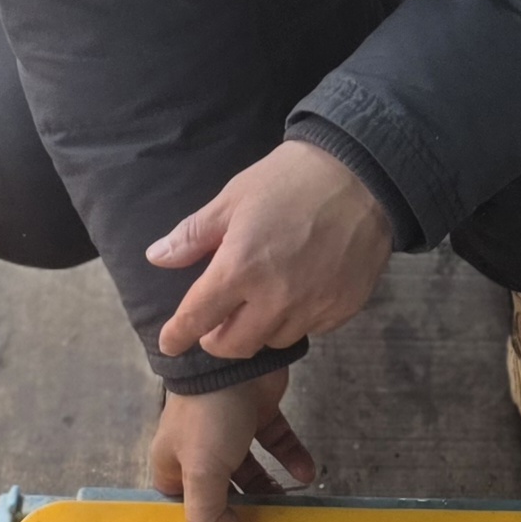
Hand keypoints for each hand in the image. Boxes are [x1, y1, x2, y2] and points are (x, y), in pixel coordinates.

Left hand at [147, 140, 394, 361]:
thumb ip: (194, 235)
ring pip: (274, 340)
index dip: (177, 335)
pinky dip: (297, 318)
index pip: (197, 318)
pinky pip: (311, 329)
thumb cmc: (291, 179)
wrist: (363, 175)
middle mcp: (275, 298)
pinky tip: (298, 293)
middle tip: (216, 324)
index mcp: (240, 268)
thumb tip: (157, 257)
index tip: (169, 344)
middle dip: (218, 339)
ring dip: (259, 329)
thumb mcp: (233, 198)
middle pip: (235, 346)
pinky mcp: (342, 309)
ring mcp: (312, 307)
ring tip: (261, 303)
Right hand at [149, 372, 317, 521]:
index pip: (184, 507)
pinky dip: (291, 458)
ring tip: (290, 504)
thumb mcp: (200, 472)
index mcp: (172, 465)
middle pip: (221, 491)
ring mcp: (230, 431)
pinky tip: (306, 473)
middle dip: (244, 510)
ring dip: (270, 488)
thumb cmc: (210, 417)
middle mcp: (197, 451)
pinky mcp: (258, 414)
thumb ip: (208, 515)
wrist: (238, 359)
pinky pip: (275, 444)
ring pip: (251, 470)